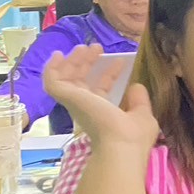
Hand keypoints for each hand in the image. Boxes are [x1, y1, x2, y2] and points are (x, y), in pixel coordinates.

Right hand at [41, 45, 158, 151]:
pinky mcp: (66, 98)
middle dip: (88, 64)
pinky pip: (52, 81)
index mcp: (103, 114)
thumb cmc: (132, 135)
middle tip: (96, 48)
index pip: (101, 92)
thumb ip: (138, 100)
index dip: (109, 76)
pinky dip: (52, 68)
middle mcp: (86, 108)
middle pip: (81, 82)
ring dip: (74, 61)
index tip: (120, 62)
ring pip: (66, 79)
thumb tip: (135, 86)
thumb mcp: (142, 114)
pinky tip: (59, 55)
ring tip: (85, 47)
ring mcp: (75, 103)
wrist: (119, 146)